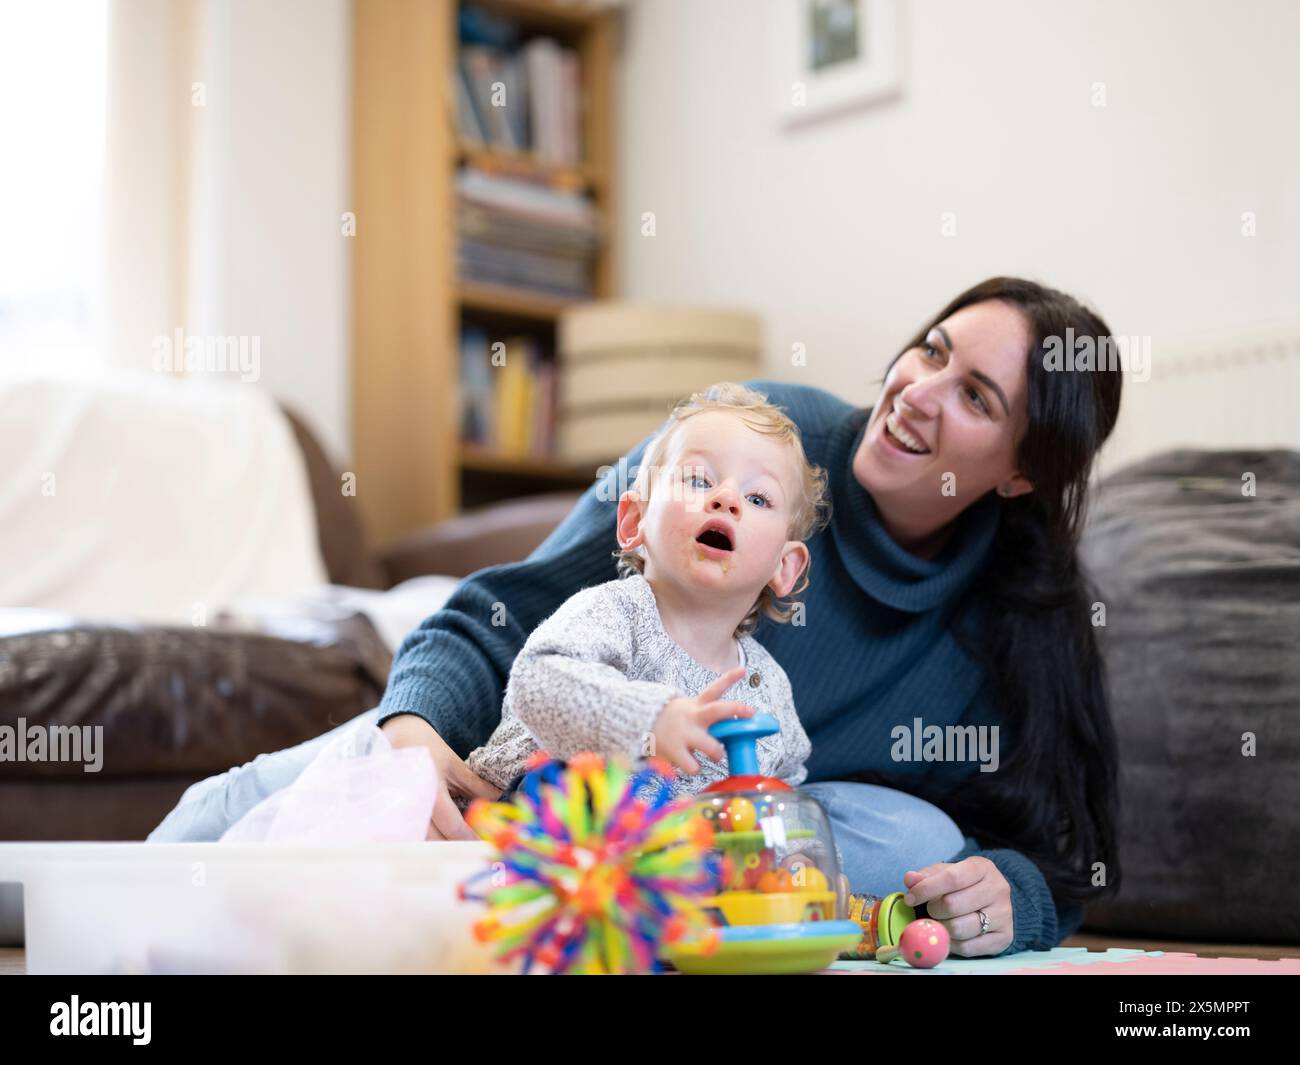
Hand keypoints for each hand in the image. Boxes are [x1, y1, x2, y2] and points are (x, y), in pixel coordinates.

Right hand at [380, 714, 500, 840]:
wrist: (398, 738)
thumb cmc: (429, 750)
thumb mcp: (456, 766)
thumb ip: (478, 787)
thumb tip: (501, 802)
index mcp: (430, 789)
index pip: (452, 825)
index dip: (470, 838)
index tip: (485, 844)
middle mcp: (411, 804)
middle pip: (435, 841)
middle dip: (456, 847)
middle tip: (474, 848)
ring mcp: (398, 812)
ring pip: (421, 842)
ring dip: (440, 847)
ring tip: (459, 845)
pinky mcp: (392, 817)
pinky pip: (410, 836)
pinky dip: (425, 842)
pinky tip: (438, 840)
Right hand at [651, 666, 753, 774]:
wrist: (640, 723)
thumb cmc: (673, 719)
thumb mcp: (688, 709)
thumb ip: (707, 714)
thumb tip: (734, 722)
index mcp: (697, 706)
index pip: (715, 689)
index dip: (730, 678)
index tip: (743, 670)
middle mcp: (693, 717)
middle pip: (717, 710)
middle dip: (736, 708)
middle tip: (750, 710)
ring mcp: (685, 734)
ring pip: (713, 748)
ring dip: (718, 753)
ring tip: (715, 755)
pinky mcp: (676, 752)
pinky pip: (694, 767)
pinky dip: (695, 768)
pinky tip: (690, 764)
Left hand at [902, 857, 1013, 956]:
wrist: (993, 899)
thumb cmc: (963, 884)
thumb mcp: (945, 872)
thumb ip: (925, 876)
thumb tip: (910, 879)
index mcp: (982, 868)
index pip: (951, 878)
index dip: (926, 889)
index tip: (910, 898)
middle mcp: (998, 889)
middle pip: (953, 905)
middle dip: (933, 910)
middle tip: (931, 909)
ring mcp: (1004, 915)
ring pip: (960, 929)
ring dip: (942, 927)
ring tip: (941, 921)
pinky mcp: (1004, 938)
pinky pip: (968, 948)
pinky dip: (953, 944)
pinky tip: (951, 934)